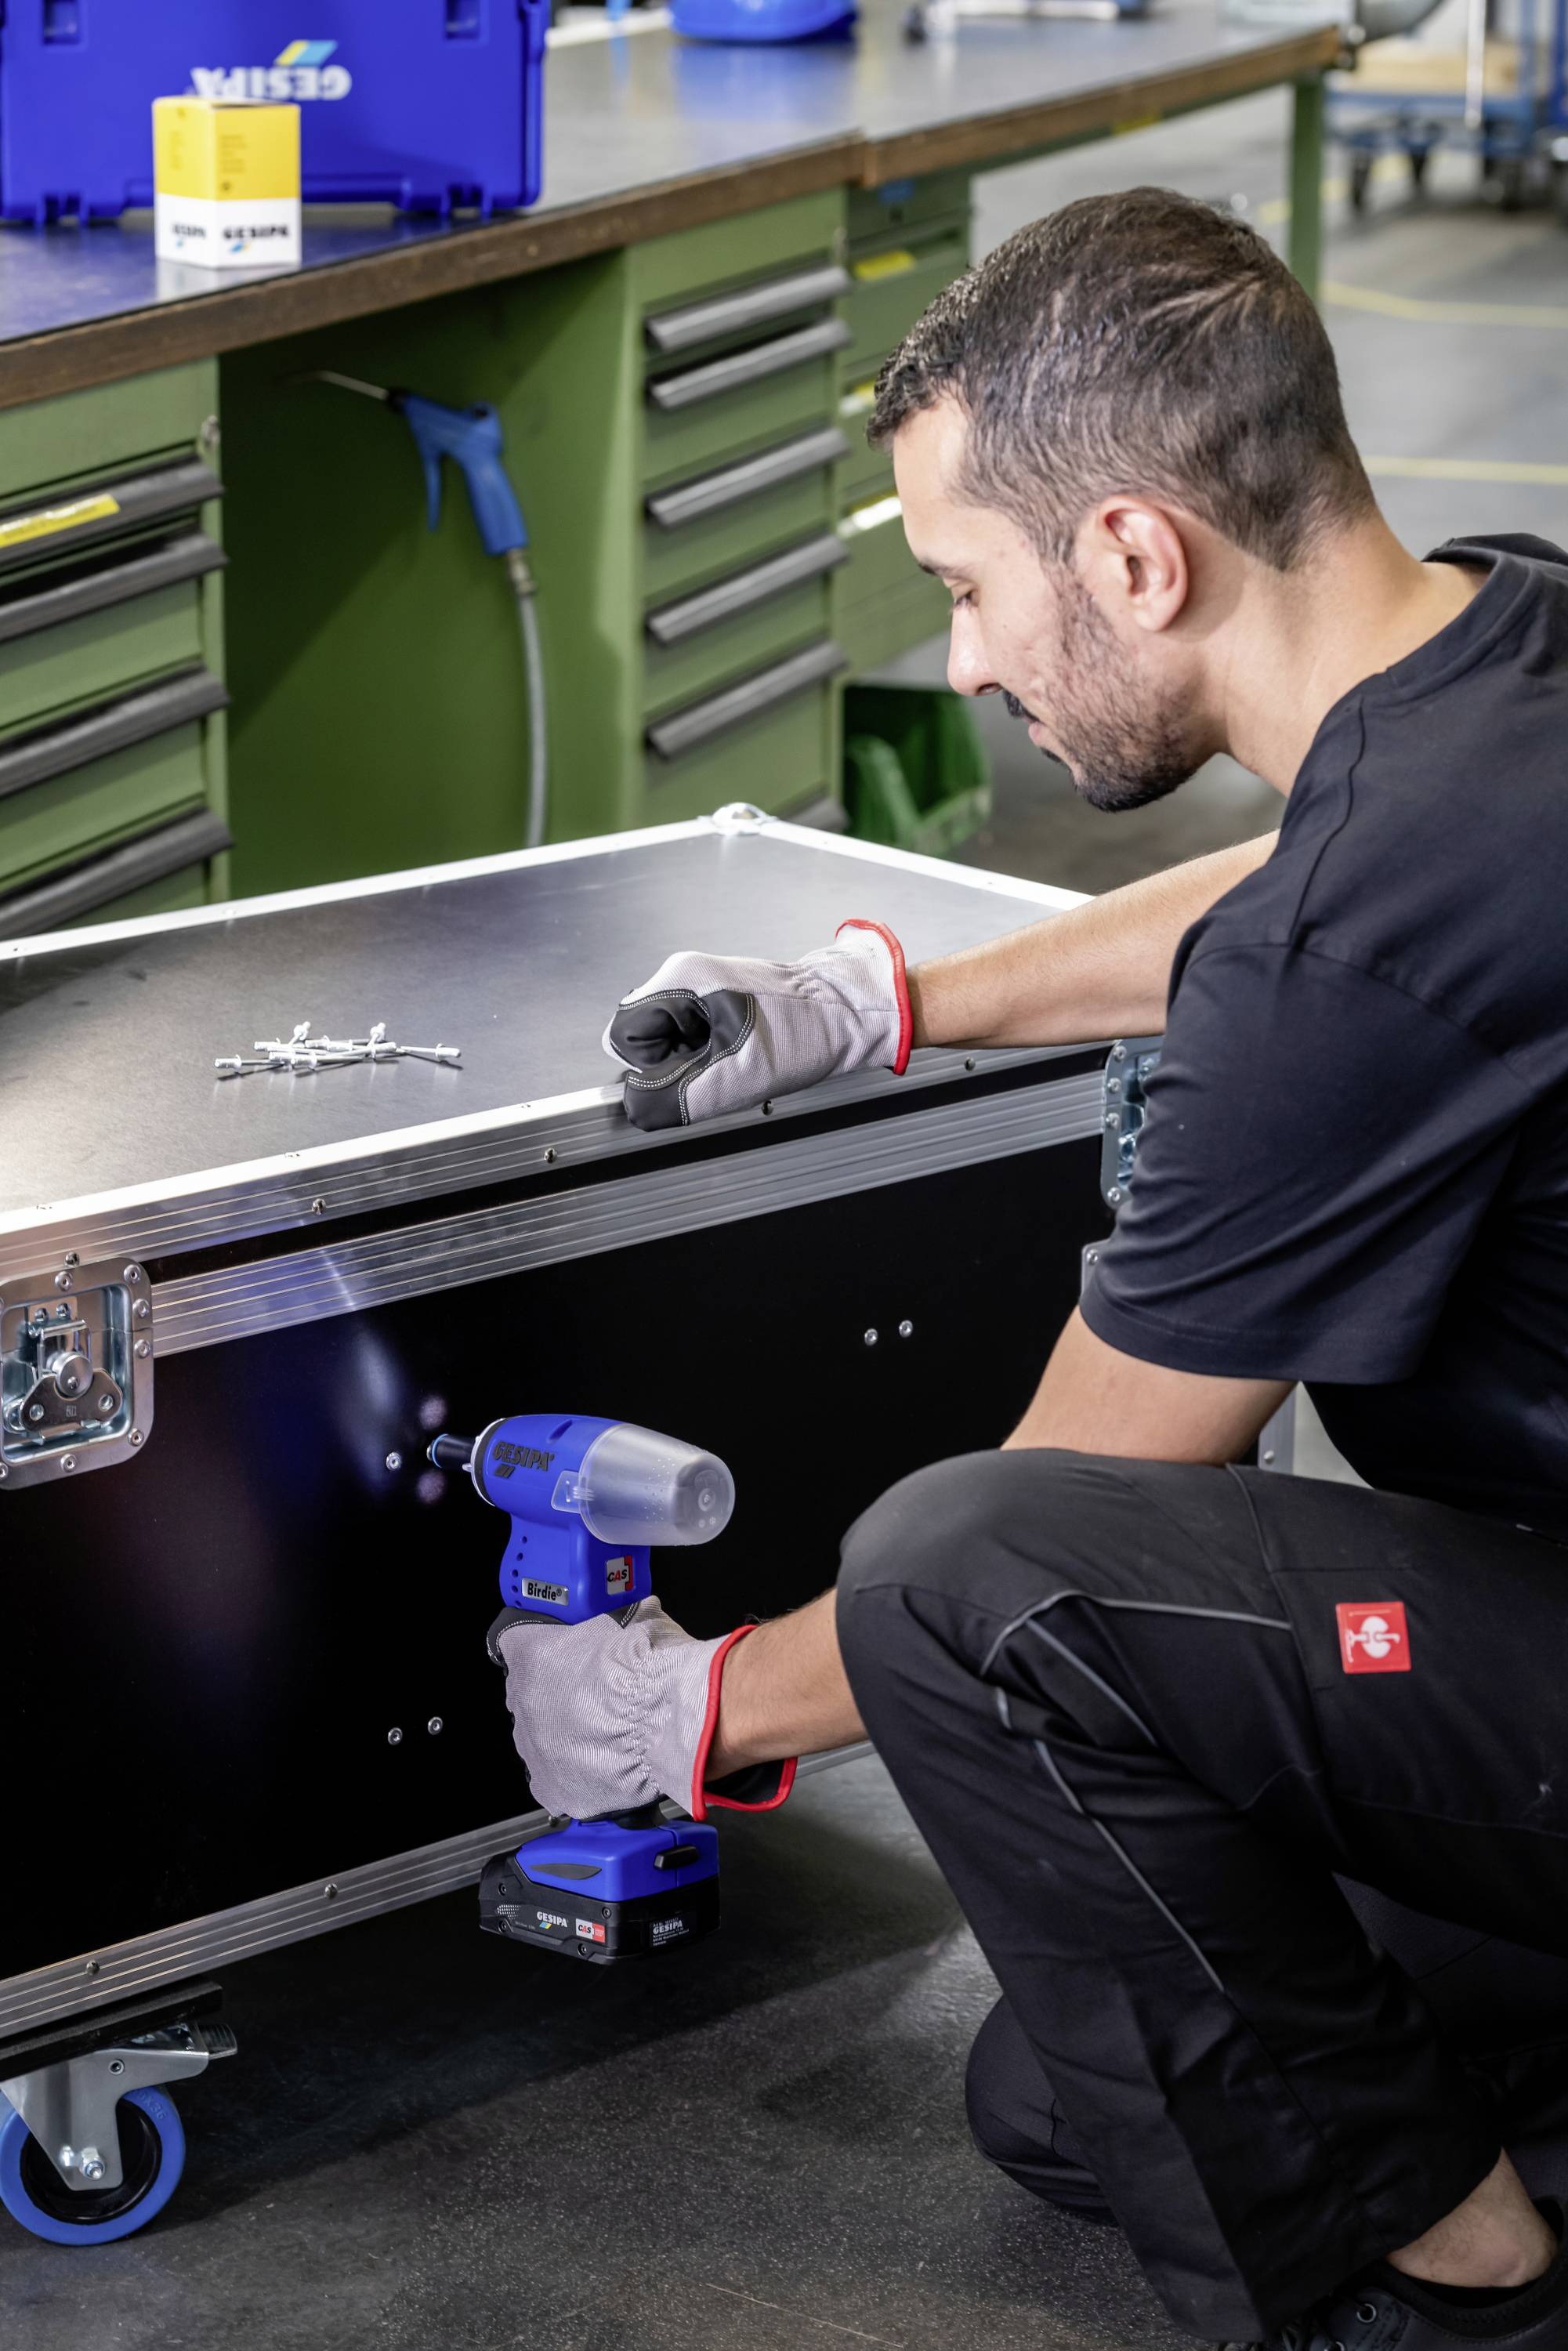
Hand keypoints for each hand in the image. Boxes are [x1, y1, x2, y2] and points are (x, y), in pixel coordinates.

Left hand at [488, 1599, 795, 1819]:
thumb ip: (624, 1618)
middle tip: (592, 1698)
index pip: (518, 1646)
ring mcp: (536, 1749)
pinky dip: (572, 1777)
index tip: (564, 1655)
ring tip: (601, 1735)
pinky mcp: (555, 1788)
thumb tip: (637, 1611)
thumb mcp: (639, 1621)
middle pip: (529, 1697)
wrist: (675, 1718)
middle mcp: (526, 1703)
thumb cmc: (656, 1669)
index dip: (545, 1650)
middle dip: (555, 1697)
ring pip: (539, 1740)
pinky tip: (598, 1766)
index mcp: (534, 1654)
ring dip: (563, 1736)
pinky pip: (553, 1783)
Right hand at [602, 920, 911, 1130]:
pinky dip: (711, 1056)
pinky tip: (743, 1054)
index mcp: (680, 979)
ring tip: (738, 1058)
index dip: (650, 1066)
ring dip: (695, 1063)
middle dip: (674, 1064)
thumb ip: (672, 1096)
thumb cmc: (805, 1033)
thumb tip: (633, 1107)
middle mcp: (684, 974)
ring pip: (667, 1042)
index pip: (622, 1035)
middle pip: (642, 1038)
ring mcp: (700, 986)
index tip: (693, 1072)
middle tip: (722, 1066)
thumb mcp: (734, 1077)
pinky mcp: (717, 1000)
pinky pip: (691, 1039)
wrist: (849, 1013)